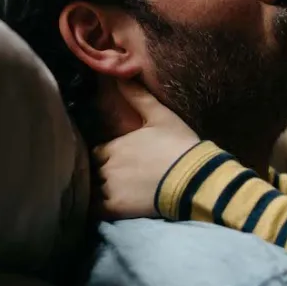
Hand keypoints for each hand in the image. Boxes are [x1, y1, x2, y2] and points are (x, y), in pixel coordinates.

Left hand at [94, 79, 199, 218]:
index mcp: (114, 145)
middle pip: (93, 171)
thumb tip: (120, 76)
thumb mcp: (161, 116)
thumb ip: (138, 97)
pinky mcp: (116, 208)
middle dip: (100, 173)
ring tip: (111, 194)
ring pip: (92, 190)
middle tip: (114, 179)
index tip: (114, 160)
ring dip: (97, 191)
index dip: (104, 156)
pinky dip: (96, 209)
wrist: (194, 177)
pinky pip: (95, 210)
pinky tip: (105, 208)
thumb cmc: (179, 145)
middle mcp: (107, 165)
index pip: (97, 152)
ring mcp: (110, 187)